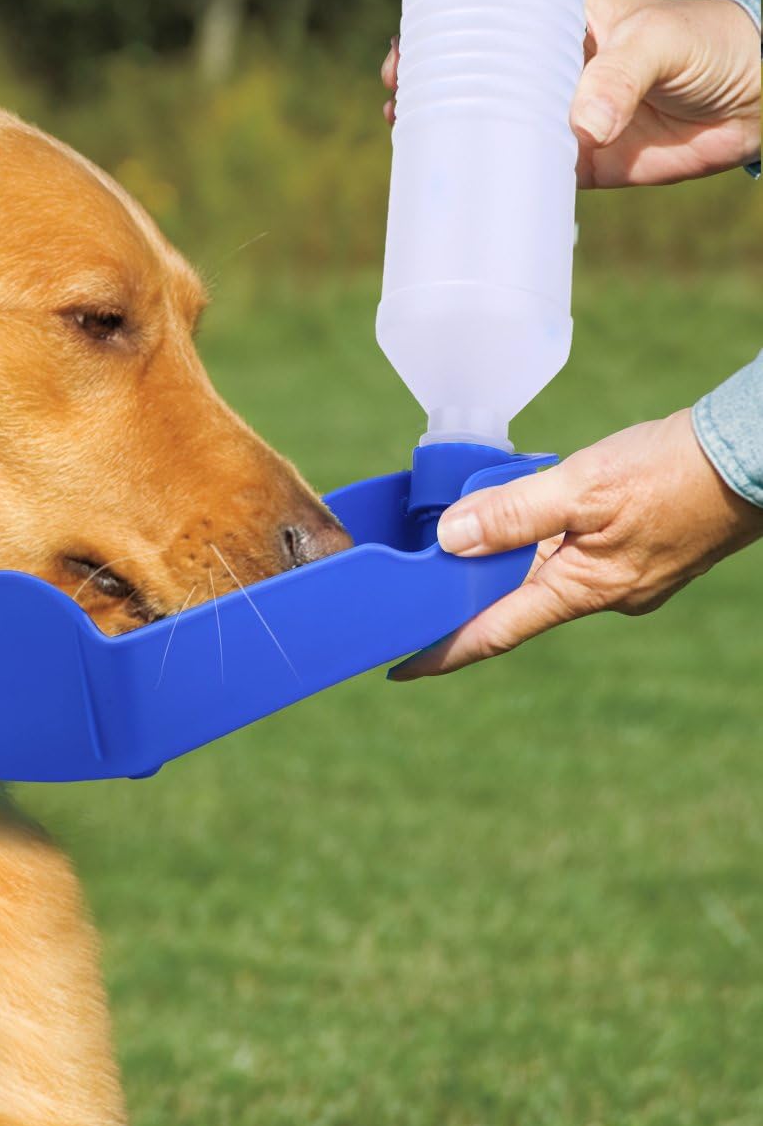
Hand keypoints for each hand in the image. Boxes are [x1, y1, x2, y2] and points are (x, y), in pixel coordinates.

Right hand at [381, 0, 761, 186]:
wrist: (762, 101)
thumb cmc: (712, 44)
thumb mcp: (661, 41)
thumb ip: (622, 76)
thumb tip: (580, 127)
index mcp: (561, 19)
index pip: (489, 17)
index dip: (439, 30)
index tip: (406, 48)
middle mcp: (551, 67)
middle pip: (474, 73)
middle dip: (427, 84)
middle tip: (396, 98)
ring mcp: (560, 115)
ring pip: (488, 125)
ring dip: (446, 134)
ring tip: (405, 137)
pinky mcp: (577, 163)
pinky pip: (523, 175)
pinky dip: (490, 183)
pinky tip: (455, 186)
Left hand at [389, 410, 762, 679]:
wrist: (753, 457)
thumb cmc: (672, 471)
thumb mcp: (580, 487)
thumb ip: (512, 513)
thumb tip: (451, 541)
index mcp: (581, 590)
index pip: (494, 633)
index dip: (442, 652)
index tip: (398, 668)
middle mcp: (603, 596)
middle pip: (514, 602)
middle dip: (467, 592)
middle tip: (413, 582)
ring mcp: (625, 579)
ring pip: (545, 575)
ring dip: (506, 560)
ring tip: (464, 535)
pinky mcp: (641, 556)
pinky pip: (573, 556)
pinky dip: (542, 542)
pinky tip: (530, 513)